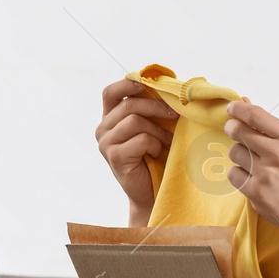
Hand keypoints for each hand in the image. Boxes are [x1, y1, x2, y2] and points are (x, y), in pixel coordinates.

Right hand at [97, 77, 178, 224]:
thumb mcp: (153, 128)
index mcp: (110, 119)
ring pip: (135, 121)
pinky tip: (157, 153)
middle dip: (156, 107)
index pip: (110, 92)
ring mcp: (106, 143)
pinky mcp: (114, 157)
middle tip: (175, 115)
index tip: (147, 85)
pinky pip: (140, 139)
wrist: (152, 192)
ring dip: (158, 130)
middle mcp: (103, 129)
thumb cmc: (156, 158)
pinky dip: (155, 144)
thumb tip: (169, 85)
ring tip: (167, 141)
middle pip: (129, 104)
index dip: (127, 85)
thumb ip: (152, 109)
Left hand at [222, 101, 278, 235]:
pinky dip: (240, 176)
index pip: (255, 116)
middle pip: (239, 132)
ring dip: (239, 155)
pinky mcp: (256, 193)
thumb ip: (273, 131)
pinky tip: (252, 178)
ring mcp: (265, 174)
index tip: (233, 108)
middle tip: (234, 131)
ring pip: (234, 153)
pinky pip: (234, 175)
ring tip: (252, 162)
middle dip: (234, 129)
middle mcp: (277, 154)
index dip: (239, 109)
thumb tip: (247, 110)